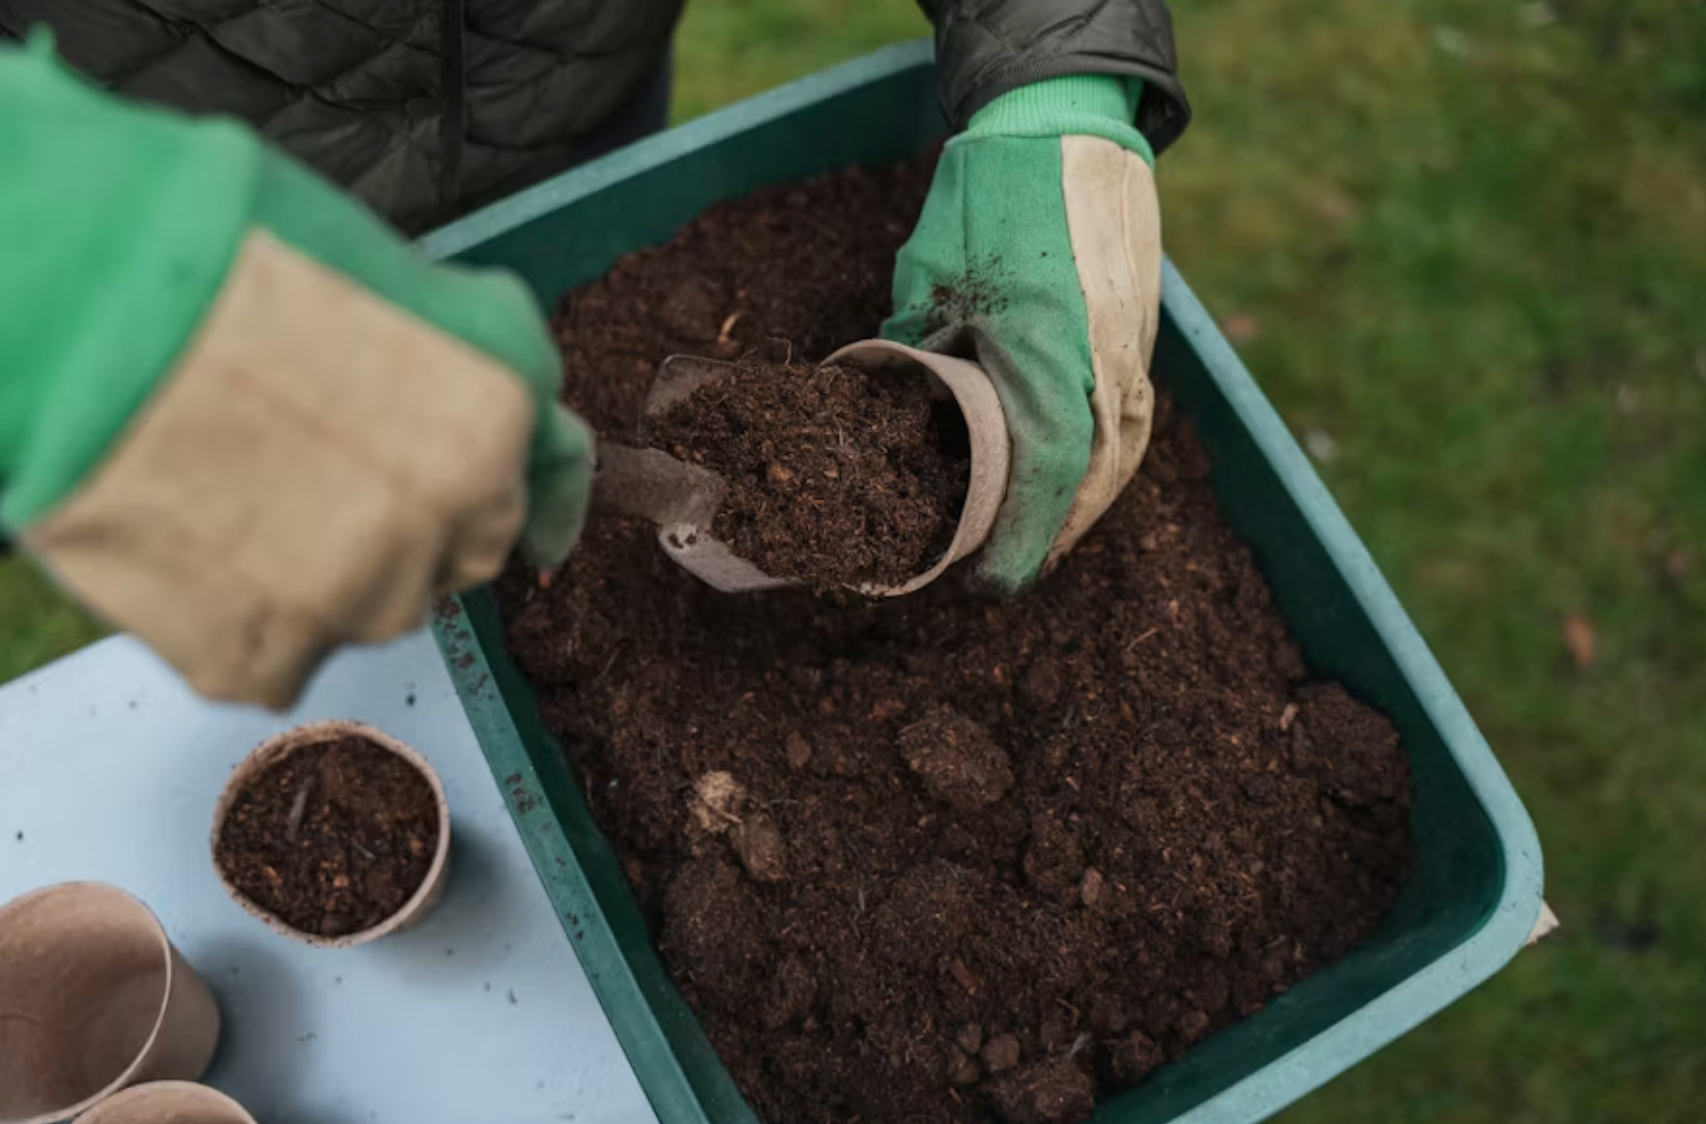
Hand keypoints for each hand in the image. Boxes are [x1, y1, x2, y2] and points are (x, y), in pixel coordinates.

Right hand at [2, 39, 590, 706]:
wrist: (78, 307)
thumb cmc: (226, 257)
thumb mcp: (402, 273)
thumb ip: (476, 354)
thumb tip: (501, 407)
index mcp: (499, 415)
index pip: (554, 483)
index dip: (535, 500)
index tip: (541, 542)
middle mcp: (453, 518)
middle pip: (458, 555)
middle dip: (413, 525)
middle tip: (316, 471)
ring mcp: (363, 595)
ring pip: (372, 609)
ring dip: (327, 575)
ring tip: (239, 496)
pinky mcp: (268, 654)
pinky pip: (282, 657)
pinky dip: (247, 621)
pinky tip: (199, 546)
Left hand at [885, 75, 1162, 591]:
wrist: (1068, 125)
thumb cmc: (993, 198)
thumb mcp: (930, 285)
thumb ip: (919, 364)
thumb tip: (895, 428)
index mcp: (1050, 358)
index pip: (1043, 481)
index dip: (1018, 546)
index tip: (988, 586)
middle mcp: (1106, 368)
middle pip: (1090, 485)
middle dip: (1049, 539)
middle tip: (1004, 574)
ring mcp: (1135, 353)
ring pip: (1119, 458)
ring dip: (1080, 508)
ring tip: (1040, 539)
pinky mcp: (1142, 339)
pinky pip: (1129, 422)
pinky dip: (1103, 464)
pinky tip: (1075, 475)